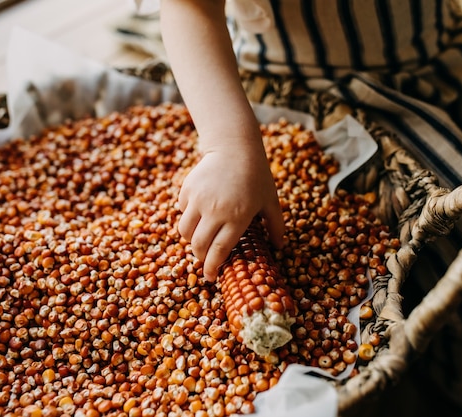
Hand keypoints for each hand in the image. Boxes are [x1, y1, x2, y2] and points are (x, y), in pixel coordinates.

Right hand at [176, 142, 283, 280]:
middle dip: (200, 258)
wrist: (235, 148)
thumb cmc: (257, 176)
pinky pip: (182, 212)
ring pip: (185, 231)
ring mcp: (198, 199)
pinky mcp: (187, 189)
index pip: (219, 251)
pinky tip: (199, 215)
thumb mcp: (271, 201)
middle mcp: (215, 210)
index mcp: (237, 217)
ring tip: (201, 239)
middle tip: (206, 260)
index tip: (211, 277)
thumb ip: (276, 226)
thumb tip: (280, 247)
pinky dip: (188, 218)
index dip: (213, 268)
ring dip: (191, 240)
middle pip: (198, 245)